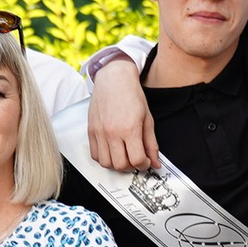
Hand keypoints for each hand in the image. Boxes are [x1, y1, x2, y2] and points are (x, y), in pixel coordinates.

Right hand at [86, 58, 158, 172]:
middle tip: (135, 159)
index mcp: (129, 129)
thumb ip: (151, 143)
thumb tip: (156, 162)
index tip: (146, 161)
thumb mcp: (148, 119)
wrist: (114, 80)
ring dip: (116, 164)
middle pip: (120, 165)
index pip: (137, 160)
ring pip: (106, 163)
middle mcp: (112, 132)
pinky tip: (112, 151)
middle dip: (131, 167)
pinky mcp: (91, 131)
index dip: (144, 165)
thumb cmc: (131, 95)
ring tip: (123, 156)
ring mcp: (99, 132)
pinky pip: (94, 155)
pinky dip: (104, 158)